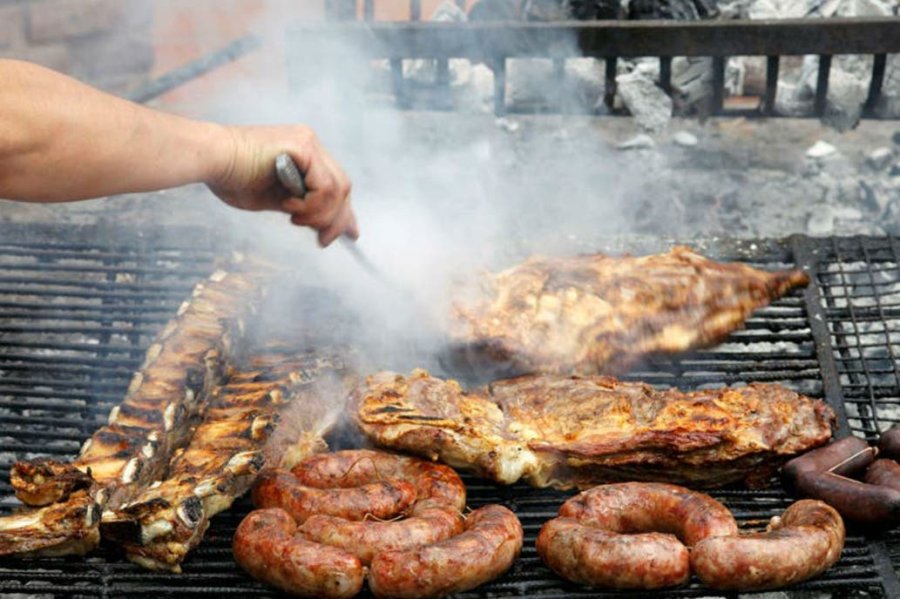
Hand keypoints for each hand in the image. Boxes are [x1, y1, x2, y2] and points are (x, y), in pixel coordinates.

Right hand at [207, 124, 358, 246]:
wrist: (210, 159)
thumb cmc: (231, 178)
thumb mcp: (276, 200)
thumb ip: (304, 209)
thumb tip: (325, 230)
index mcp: (305, 155)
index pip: (336, 185)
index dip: (344, 212)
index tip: (350, 235)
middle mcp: (311, 144)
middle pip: (343, 188)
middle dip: (336, 220)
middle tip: (322, 240)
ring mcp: (308, 143)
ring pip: (338, 189)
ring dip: (319, 214)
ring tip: (293, 218)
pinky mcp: (302, 146)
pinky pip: (325, 186)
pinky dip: (312, 205)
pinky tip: (289, 207)